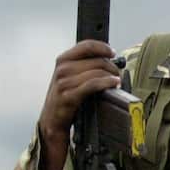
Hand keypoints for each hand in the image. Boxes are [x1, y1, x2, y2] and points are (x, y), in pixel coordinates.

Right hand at [35, 40, 120, 169]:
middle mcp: (61, 69)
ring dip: (110, 75)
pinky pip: (92, 84)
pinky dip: (105, 83)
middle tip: (118, 73)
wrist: (51, 124)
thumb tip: (108, 60)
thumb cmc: (64, 102)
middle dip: (111, 65)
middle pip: (95, 59)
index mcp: (62, 60)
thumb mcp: (70, 79)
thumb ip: (84, 67)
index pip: (86, 45)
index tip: (113, 53)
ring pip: (95, 71)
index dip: (102, 47)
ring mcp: (63, 82)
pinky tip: (113, 84)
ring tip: (116, 81)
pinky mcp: (68, 96)